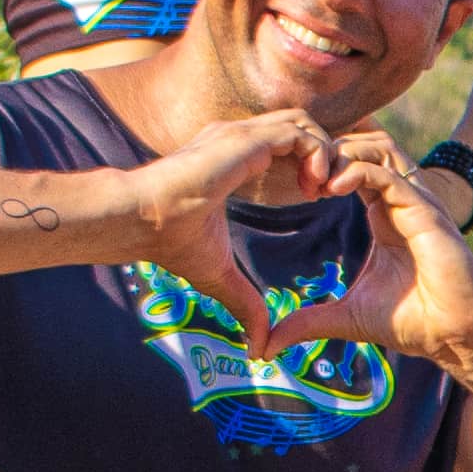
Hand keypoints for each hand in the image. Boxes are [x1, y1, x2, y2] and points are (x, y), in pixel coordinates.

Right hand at [103, 104, 337, 347]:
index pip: (286, 142)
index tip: (317, 198)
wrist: (143, 220)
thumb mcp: (219, 275)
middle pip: (302, 126)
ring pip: (305, 123)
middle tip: (330, 193)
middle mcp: (241, 139)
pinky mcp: (244, 139)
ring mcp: (242, 134)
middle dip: (326, 155)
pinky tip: (314, 188)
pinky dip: (318, 154)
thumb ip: (244, 304)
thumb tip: (258, 348)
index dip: (310, 165)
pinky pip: (299, 132)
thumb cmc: (171, 241)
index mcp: (236, 159)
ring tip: (324, 190)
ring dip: (326, 153)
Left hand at [315, 128, 472, 364]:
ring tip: (317, 180)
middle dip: (330, 150)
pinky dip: (359, 172)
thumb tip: (266, 345)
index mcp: (384, 213)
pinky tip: (333, 188)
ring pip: (380, 147)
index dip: (323, 165)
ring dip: (344, 153)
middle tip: (301, 178)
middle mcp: (401, 200)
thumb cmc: (412, 321)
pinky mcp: (426, 213)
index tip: (296, 188)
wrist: (453, 335)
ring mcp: (416, 202)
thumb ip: (308, 321)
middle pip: (365, 143)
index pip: (353, 165)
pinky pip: (390, 176)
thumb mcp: (346, 317)